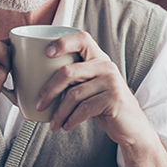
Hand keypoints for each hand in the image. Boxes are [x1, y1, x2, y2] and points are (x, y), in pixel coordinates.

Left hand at [37, 31, 150, 145]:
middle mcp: (106, 66)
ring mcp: (112, 82)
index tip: (46, 54)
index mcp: (98, 58)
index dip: (62, 43)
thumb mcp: (89, 87)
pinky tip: (66, 126)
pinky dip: (71, 119)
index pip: (82, 39)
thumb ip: (73, 79)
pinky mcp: (114, 99)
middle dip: (48, 90)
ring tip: (53, 124)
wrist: (131, 127)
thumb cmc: (103, 105)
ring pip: (74, 94)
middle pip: (68, 72)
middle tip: (39, 104)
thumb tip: (34, 80)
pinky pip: (84, 108)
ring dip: (59, 112)